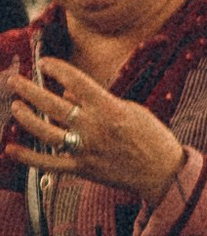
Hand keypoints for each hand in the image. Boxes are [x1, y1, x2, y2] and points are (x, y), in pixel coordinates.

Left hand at [3, 55, 185, 200]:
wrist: (163, 172)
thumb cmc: (151, 136)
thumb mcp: (130, 110)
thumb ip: (97, 102)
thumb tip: (66, 96)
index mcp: (108, 108)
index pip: (75, 81)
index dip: (56, 69)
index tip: (43, 63)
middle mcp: (94, 127)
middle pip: (52, 105)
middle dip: (29, 90)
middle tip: (14, 80)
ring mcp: (86, 149)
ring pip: (46, 132)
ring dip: (26, 118)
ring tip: (16, 106)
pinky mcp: (83, 169)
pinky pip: (50, 163)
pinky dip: (29, 157)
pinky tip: (11, 149)